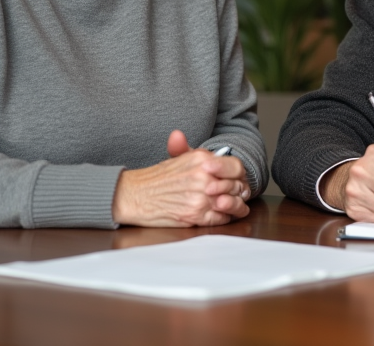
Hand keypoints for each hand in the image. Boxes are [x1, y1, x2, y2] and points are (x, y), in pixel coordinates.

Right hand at [112, 130, 250, 226]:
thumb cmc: (156, 178)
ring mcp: (200, 197)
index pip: (236, 167)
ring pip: (230, 203)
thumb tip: (222, 155)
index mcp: (202, 160)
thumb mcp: (179, 157)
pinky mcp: (195, 214)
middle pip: (236, 186)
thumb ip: (202, 156)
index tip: (237, 180)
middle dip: (237, 192)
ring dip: (234, 206)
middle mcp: (204, 177)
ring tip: (233, 206)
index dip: (238, 176)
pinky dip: (223, 218)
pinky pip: (220, 218)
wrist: (134, 195)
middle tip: (237, 195)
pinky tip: (219, 215)